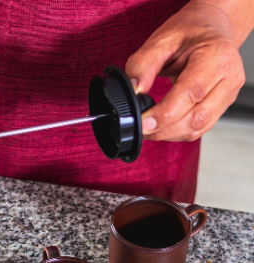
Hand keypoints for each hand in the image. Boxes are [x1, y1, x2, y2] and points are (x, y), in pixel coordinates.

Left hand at [125, 1, 253, 141]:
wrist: (209, 29)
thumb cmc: (188, 32)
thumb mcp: (161, 40)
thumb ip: (144, 64)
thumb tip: (134, 90)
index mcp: (216, 56)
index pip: (191, 93)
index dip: (165, 113)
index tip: (142, 122)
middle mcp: (228, 77)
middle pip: (197, 116)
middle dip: (164, 128)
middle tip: (140, 127)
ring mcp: (229, 93)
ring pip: (199, 127)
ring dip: (170, 133)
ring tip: (148, 127)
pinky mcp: (222, 105)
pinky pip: (200, 128)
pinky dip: (178, 132)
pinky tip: (162, 126)